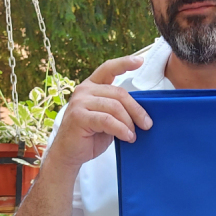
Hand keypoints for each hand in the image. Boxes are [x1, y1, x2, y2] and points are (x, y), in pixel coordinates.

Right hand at [48, 55, 152, 170]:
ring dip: (129, 122)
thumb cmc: (89, 137)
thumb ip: (117, 109)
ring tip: (133, 135)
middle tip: (146, 124)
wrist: (69, 154)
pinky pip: (107, 120)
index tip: (140, 61)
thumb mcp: (106, 119)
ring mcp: (80, 102)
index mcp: (91, 86)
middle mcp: (84, 90)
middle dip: (136, 110)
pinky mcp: (79, 116)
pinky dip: (121, 129)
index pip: (108, 68)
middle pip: (119, 93)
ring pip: (115, 107)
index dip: (124, 63)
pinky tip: (127, 137)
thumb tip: (141, 111)